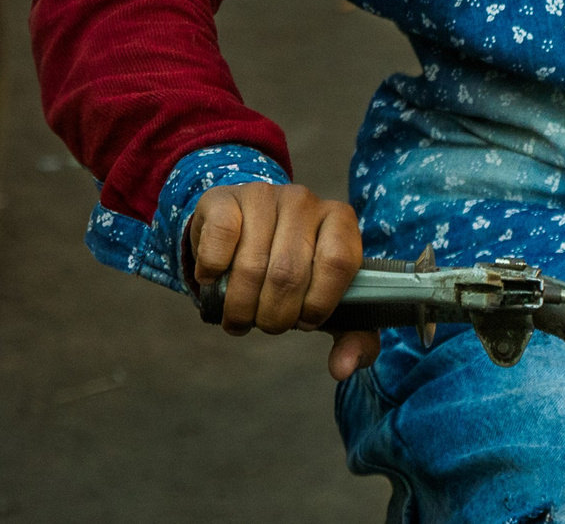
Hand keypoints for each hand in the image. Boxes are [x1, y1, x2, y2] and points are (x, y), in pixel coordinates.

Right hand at [189, 181, 376, 378]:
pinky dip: (213, 274)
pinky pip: (220, 242)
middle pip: (289, 273)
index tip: (305, 320)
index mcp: (339, 221)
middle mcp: (304, 201)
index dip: (319, 303)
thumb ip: (352, 336)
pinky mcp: (224, 200)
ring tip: (240, 316)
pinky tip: (214, 280)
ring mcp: (263, 195)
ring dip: (240, 306)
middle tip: (266, 324)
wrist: (245, 232)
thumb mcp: (328, 300)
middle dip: (274, 316)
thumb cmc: (295, 272)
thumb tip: (342, 368)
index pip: (338, 262)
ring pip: (251, 266)